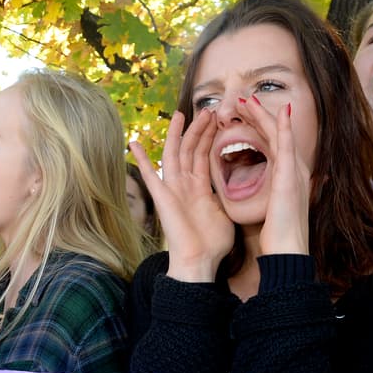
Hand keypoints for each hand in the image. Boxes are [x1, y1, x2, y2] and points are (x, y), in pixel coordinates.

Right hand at [130, 110, 234, 281]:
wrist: (199, 261)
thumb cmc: (213, 243)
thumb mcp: (225, 212)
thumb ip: (225, 195)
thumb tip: (239, 187)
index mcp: (199, 188)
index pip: (203, 155)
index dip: (209, 136)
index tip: (217, 120)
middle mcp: (184, 185)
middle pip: (189, 149)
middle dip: (198, 129)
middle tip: (207, 110)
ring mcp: (172, 189)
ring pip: (174, 154)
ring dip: (178, 134)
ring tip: (182, 114)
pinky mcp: (162, 197)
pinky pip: (150, 175)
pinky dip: (141, 159)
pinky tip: (133, 142)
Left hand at [237, 97, 310, 255]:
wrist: (288, 248)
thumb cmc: (279, 232)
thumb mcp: (274, 206)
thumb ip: (274, 193)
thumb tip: (271, 190)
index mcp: (288, 175)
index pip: (273, 143)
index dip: (260, 127)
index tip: (245, 114)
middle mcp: (295, 168)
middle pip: (276, 133)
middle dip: (259, 116)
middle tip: (243, 100)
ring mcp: (295, 171)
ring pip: (280, 134)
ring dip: (264, 115)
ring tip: (248, 101)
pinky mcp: (291, 177)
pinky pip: (288, 147)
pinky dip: (284, 128)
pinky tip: (279, 113)